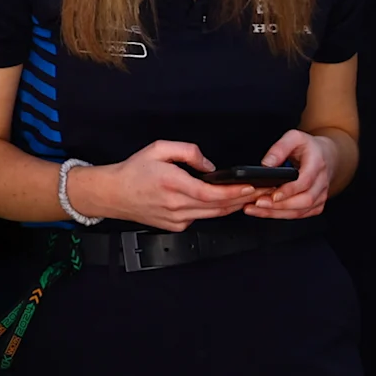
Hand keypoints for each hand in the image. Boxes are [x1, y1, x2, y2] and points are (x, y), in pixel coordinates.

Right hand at [100, 139, 251, 231]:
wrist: (113, 193)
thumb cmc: (134, 170)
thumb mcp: (159, 148)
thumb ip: (188, 152)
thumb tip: (210, 166)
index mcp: (173, 184)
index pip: (212, 194)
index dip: (235, 192)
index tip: (252, 187)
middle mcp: (176, 205)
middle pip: (218, 207)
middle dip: (243, 199)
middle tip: (263, 192)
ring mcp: (176, 219)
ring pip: (213, 215)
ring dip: (233, 207)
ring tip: (251, 197)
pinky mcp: (175, 226)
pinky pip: (201, 218)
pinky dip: (215, 210)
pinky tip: (225, 202)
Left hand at [242, 129, 342, 218]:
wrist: (325, 156)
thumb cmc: (308, 147)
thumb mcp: (294, 137)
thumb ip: (280, 148)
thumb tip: (266, 164)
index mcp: (317, 164)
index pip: (305, 181)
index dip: (289, 190)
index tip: (273, 195)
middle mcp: (322, 182)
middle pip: (305, 200)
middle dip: (280, 205)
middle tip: (259, 203)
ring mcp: (321, 195)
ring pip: (301, 211)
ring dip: (277, 213)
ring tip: (256, 209)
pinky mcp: (317, 204)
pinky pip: (300, 215)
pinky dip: (282, 215)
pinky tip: (267, 212)